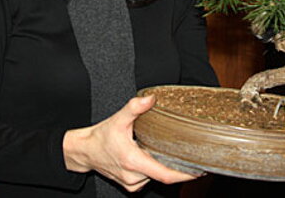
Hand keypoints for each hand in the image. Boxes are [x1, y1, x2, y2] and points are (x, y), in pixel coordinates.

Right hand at [63, 95, 196, 191]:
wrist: (85, 151)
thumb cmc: (101, 136)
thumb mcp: (118, 119)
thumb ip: (134, 108)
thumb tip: (151, 99)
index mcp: (133, 161)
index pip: (165, 175)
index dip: (184, 174)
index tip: (199, 170)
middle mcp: (133, 176)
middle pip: (164, 175)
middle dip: (178, 167)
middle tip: (193, 156)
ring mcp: (132, 183)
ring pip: (156, 177)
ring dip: (165, 167)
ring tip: (172, 153)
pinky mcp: (131, 185)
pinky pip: (149, 179)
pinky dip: (156, 170)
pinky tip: (156, 158)